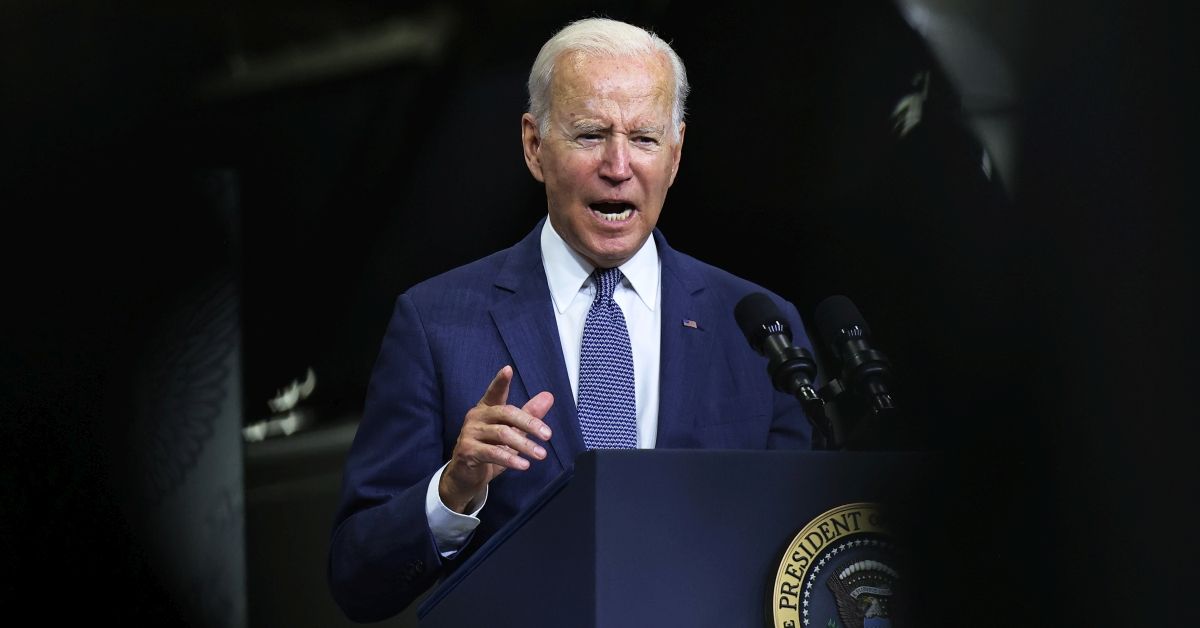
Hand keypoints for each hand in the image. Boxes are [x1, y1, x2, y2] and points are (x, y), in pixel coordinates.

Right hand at [439, 365, 553, 512]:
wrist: (466, 475)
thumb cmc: (490, 449)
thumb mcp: (512, 432)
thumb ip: (528, 414)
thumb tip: (549, 396)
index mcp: (486, 408)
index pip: (494, 392)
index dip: (500, 381)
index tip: (508, 369)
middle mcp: (476, 417)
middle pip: (506, 413)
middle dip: (529, 423)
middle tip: (548, 435)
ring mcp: (470, 433)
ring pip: (502, 434)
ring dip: (524, 445)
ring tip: (541, 454)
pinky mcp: (467, 451)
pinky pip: (493, 453)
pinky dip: (510, 459)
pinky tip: (524, 465)